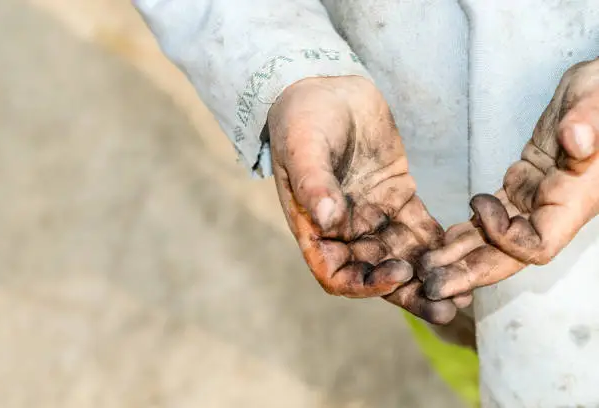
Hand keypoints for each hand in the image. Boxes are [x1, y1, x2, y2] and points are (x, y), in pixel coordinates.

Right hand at [268, 76, 461, 323]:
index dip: (365, 284)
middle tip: (446, 306)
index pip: (337, 273)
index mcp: (315, 226)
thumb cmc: (302, 118)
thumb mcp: (303, 147)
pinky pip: (419, 226)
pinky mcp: (397, 195)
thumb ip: (314, 184)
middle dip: (409, 291)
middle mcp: (344, 228)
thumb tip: (328, 221)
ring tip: (465, 288)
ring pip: (402, 254)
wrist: (326, 86)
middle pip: (377, 271)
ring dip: (430, 274)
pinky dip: (440, 242)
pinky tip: (466, 251)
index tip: (396, 276)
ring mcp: (373, 213)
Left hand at [419, 58, 598, 300]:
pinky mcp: (521, 187)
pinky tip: (440, 241)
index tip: (480, 206)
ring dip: (460, 256)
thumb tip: (577, 142)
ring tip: (423, 268)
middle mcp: (554, 210)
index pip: (538, 245)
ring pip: (495, 241)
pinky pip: (491, 218)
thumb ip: (590, 120)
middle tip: (429, 284)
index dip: (506, 239)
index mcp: (575, 199)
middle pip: (508, 255)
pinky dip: (467, 231)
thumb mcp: (598, 97)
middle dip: (470, 271)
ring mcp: (536, 202)